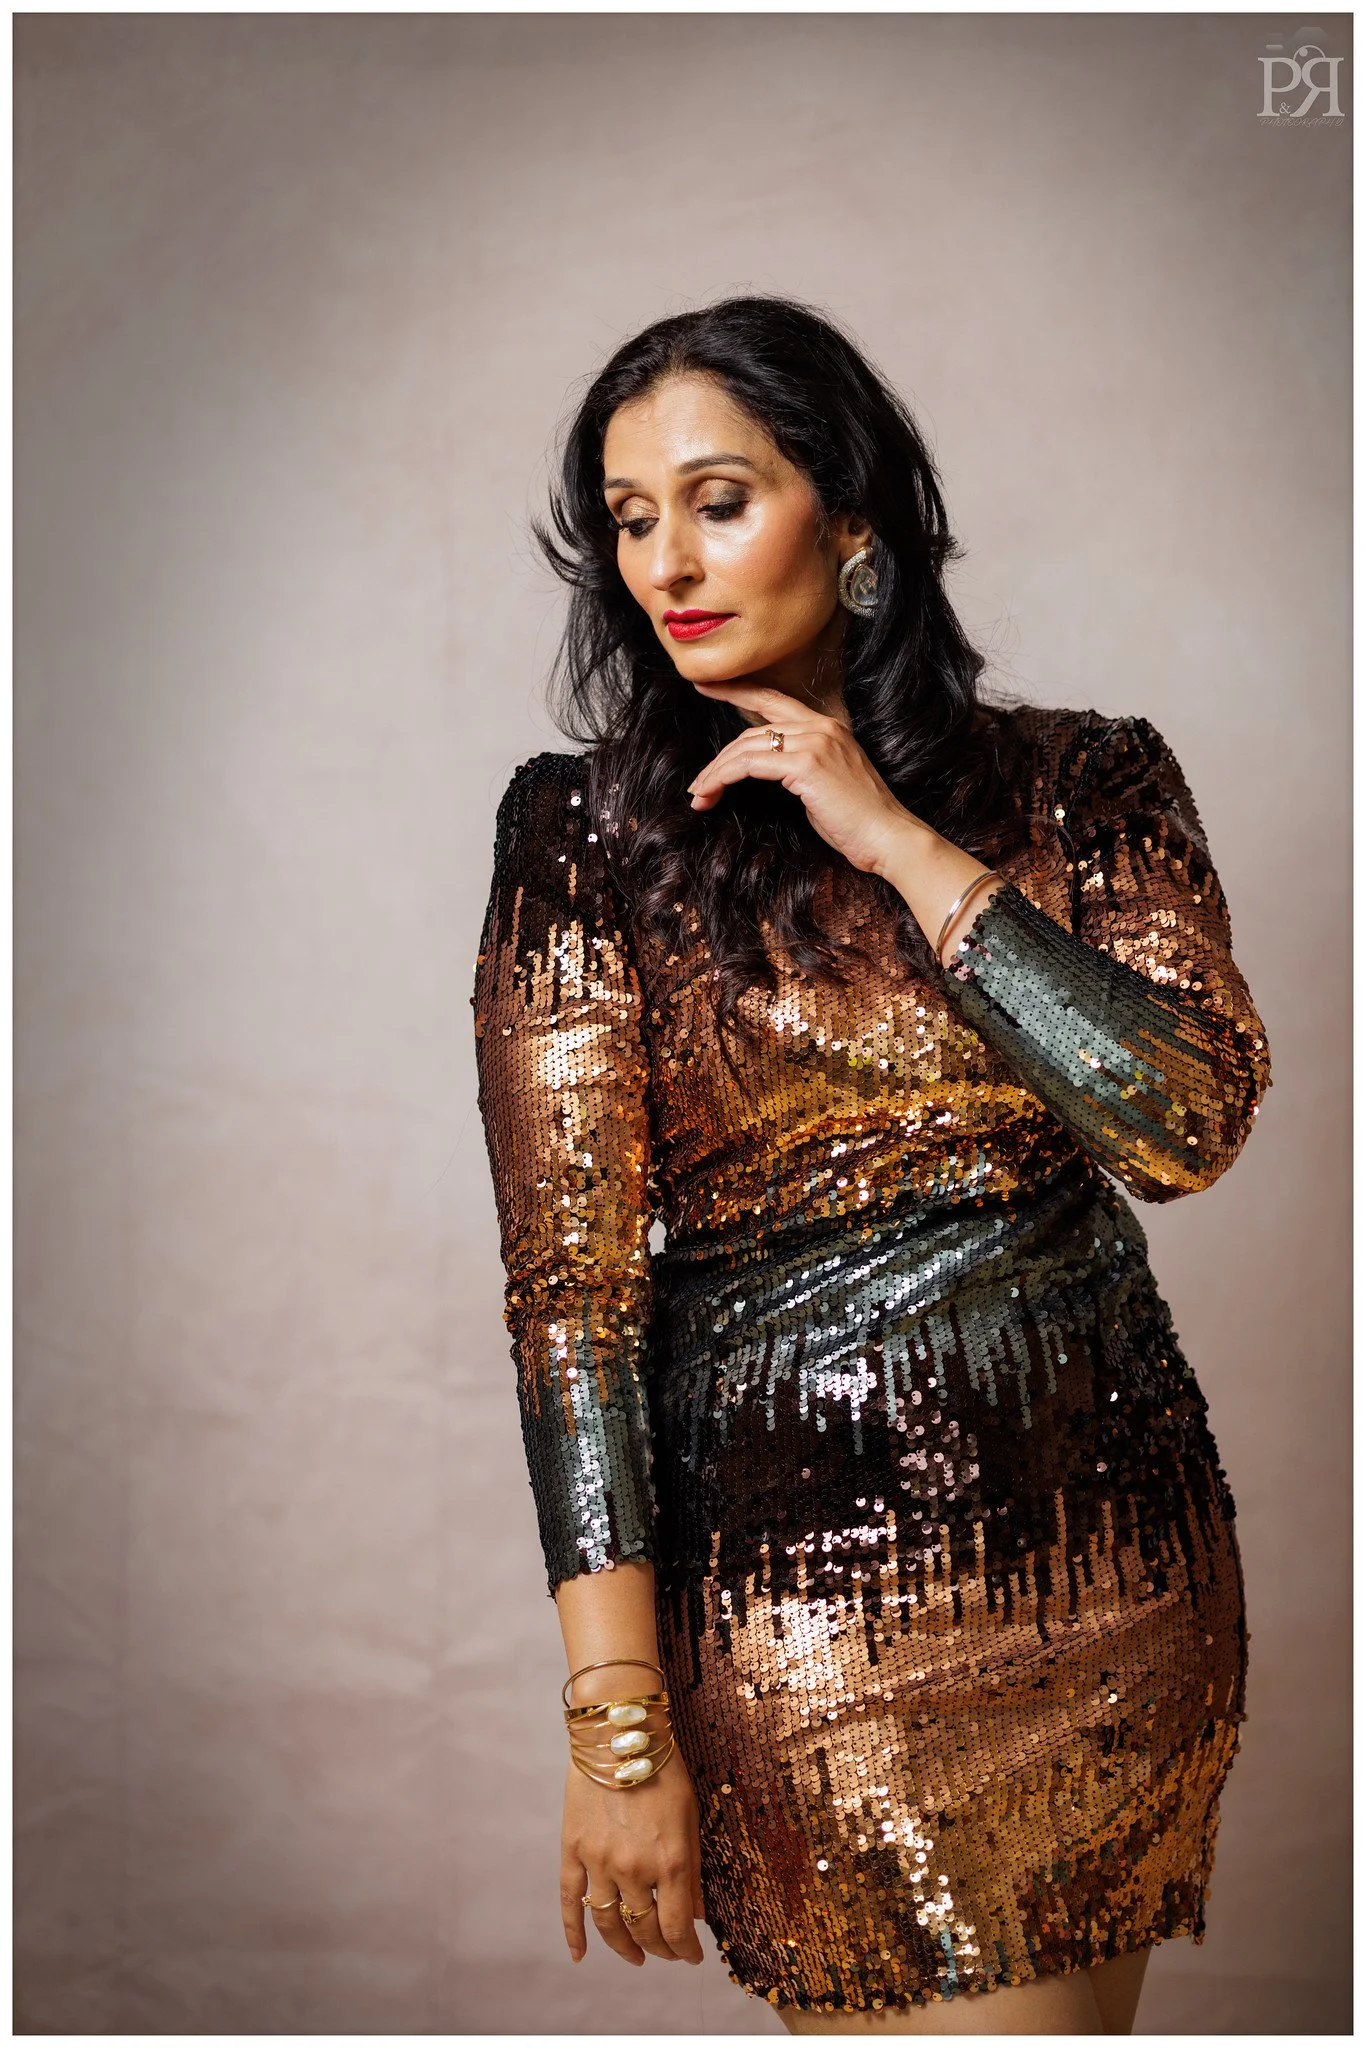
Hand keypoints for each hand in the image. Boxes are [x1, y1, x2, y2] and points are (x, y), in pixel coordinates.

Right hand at [560, 1746, 705, 1968]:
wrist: (619, 1733)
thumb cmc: (663, 1771)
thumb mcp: (691, 1817)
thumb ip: (693, 1870)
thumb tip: (696, 1914)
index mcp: (671, 1862)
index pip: (676, 1928)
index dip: (685, 1950)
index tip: (691, 1956)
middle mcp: (634, 1869)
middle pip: (644, 1930)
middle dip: (660, 1949)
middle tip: (667, 1953)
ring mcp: (599, 1861)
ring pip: (609, 1923)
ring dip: (624, 1947)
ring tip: (636, 1956)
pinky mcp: (573, 1850)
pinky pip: (570, 1901)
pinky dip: (573, 1932)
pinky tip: (580, 1955)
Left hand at [686, 678, 1002, 962]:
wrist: (889, 838)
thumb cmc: (859, 823)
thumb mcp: (825, 785)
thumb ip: (799, 769)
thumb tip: (769, 772)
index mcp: (828, 727)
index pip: (773, 701)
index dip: (737, 691)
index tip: (706, 687)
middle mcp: (821, 727)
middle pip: (752, 730)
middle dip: (718, 758)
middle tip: (696, 784)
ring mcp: (814, 742)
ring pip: (745, 748)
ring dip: (715, 773)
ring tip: (698, 795)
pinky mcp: (805, 764)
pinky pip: (749, 765)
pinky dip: (723, 777)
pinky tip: (711, 792)